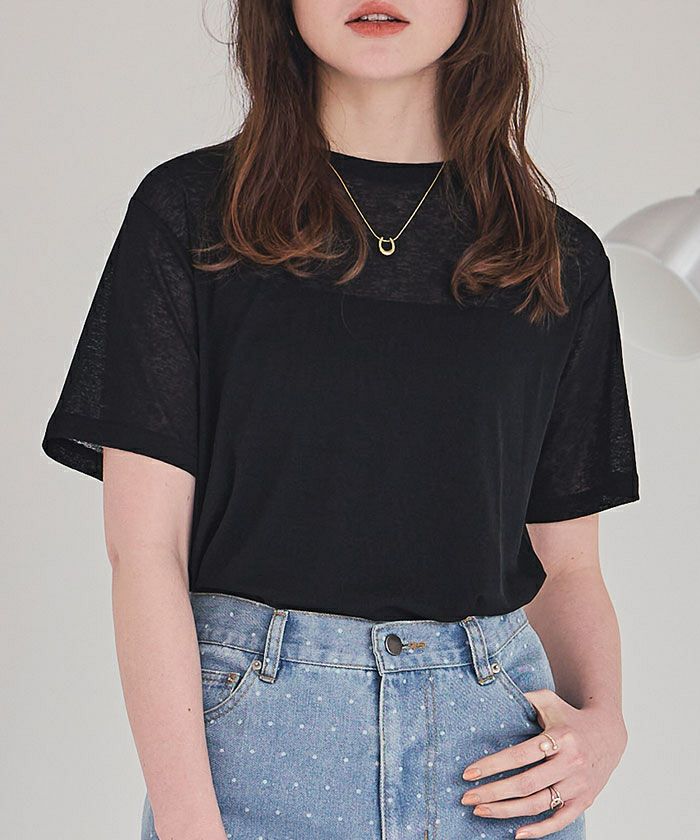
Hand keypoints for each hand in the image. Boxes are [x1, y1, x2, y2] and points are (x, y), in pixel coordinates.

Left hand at [459, 688, 627, 837]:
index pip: (521, 755)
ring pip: (538, 804)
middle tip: (467, 797)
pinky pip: (560, 820)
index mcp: (561, 738)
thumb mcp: (550, 700)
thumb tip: (494, 695)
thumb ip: (525, 698)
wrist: (608, 734)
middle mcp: (571, 763)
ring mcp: (579, 785)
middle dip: (493, 792)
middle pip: (526, 784)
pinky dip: (539, 830)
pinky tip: (516, 833)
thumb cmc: (570, 716)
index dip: (493, 765)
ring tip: (480, 810)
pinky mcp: (585, 801)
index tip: (469, 773)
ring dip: (506, 812)